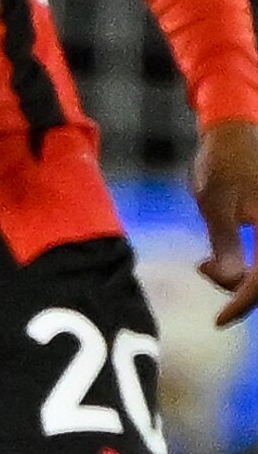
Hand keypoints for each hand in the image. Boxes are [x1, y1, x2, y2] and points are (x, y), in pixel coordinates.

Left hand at [195, 119, 257, 327]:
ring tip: (207, 262)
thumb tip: (236, 282)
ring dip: (244, 279)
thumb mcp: (216, 204)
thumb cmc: (223, 164)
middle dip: (240, 288)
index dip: (244, 303)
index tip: (218, 321)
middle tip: (203, 269)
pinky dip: (250, 269)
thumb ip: (227, 243)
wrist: (235, 132)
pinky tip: (218, 259)